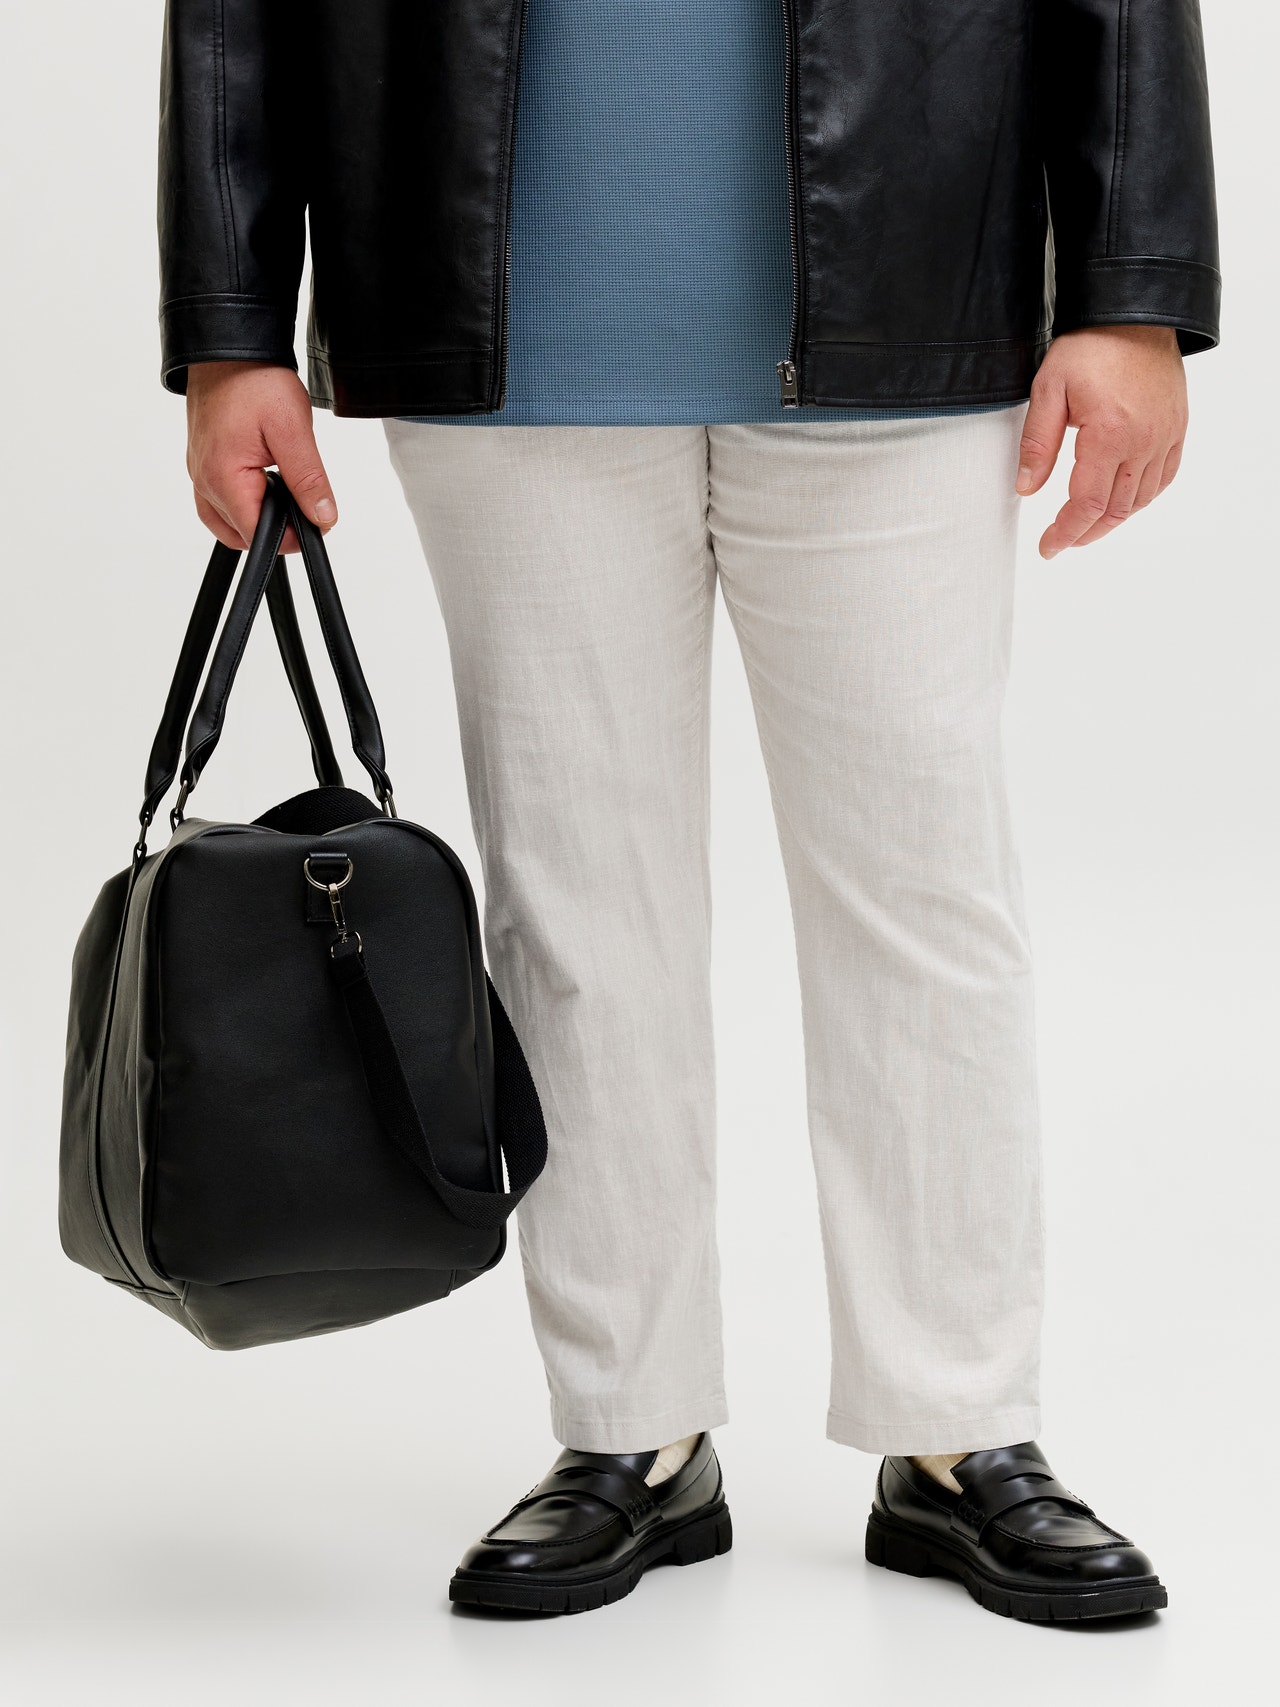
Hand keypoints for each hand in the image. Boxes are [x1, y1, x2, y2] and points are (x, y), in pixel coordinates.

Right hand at [186, 362, 336, 552]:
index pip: (257, 534)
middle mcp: (204, 480)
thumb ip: (308, 479)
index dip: (291, 537)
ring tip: (284, 494)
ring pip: (226, 521)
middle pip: (240, 533)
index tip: (315, 523)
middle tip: (303, 505)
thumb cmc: (254, 379)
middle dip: (274, 529)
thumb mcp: (293, 430)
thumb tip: (323, 517)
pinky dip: (242, 503)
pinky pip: (217, 500)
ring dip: (257, 518)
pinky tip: (263, 486)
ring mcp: (199, 472)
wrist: (228, 346)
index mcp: (224, 477)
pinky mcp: (202, 461)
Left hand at [1015, 325, 1187, 558]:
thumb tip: (1026, 488)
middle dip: (1086, 533)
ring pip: (1140, 500)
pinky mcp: (1177, 428)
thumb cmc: (1091, 345)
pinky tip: (1122, 503)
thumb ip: (1037, 443)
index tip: (1049, 547)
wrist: (1136, 313)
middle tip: (1063, 541)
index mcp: (1109, 435)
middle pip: (1115, 510)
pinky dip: (1141, 499)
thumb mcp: (1049, 389)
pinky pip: (1163, 478)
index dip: (1065, 533)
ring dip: (1112, 520)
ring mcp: (1165, 436)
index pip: (1086, 505)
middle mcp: (1144, 441)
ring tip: (1086, 526)